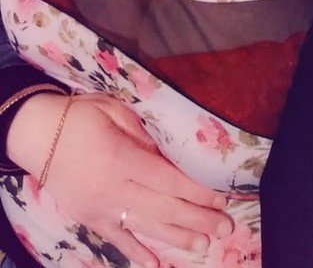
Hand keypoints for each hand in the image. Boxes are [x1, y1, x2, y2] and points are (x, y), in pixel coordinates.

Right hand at [7, 92, 231, 266]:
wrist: (35, 134)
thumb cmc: (79, 115)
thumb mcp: (114, 111)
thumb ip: (143, 134)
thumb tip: (168, 155)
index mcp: (122, 159)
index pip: (169, 181)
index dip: (197, 192)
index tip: (220, 199)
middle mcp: (114, 189)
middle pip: (164, 209)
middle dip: (198, 220)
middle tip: (226, 228)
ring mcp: (101, 208)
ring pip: (146, 228)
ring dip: (177, 239)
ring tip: (204, 246)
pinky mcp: (89, 218)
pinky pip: (117, 240)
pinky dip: (136, 254)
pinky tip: (156, 265)